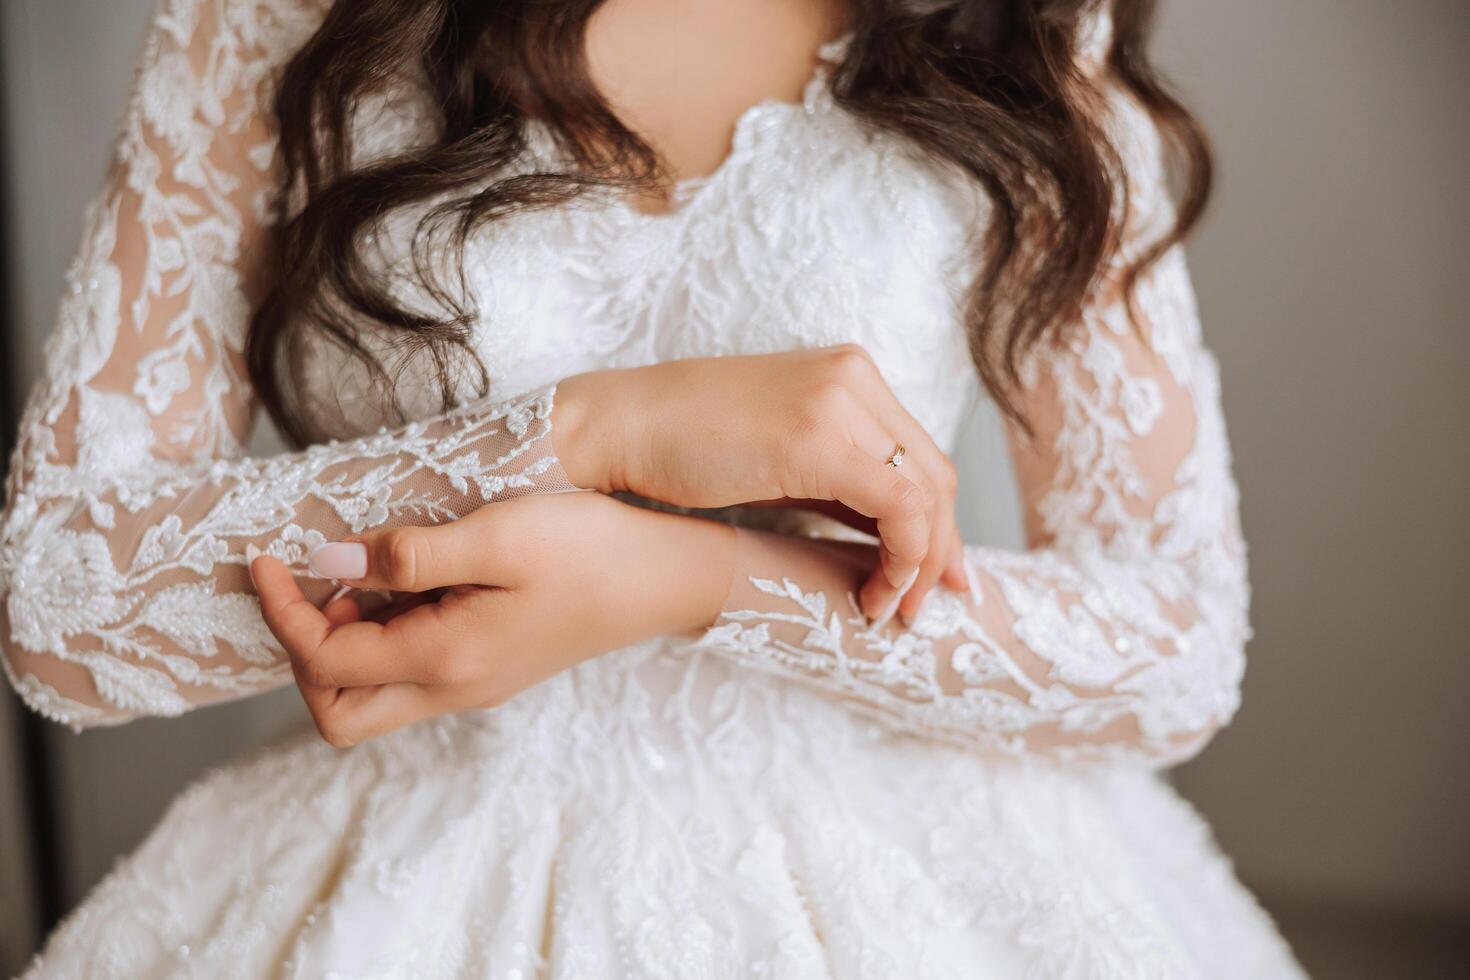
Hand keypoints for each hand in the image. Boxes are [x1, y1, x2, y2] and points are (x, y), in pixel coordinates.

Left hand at [250, 492, 735, 746]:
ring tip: (357, 576)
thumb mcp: (498, 537)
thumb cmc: (591, 551)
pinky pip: (407, 673)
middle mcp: (453, 687)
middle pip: (338, 711)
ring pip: (371, 698)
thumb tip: (330, 564)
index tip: (267, 557)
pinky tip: (401, 583)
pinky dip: (380, 638)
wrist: (665, 580)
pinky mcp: (487, 668)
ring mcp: (472, 684)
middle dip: (302, 653)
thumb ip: (409, 556)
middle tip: (308, 585)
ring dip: (341, 645)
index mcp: (446, 659)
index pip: (325, 660)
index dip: (281, 612)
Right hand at [554, 345, 965, 623]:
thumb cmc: (684, 448)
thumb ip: (840, 484)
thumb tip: (890, 540)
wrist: (618, 426)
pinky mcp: (820, 437)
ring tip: (889, 607)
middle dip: (940, 549)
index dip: (939, 523)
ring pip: (925, 492)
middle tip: (926, 604)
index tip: (938, 577)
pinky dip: (902, 555)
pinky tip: (873, 591)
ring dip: (920, 561)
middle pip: (934, 474)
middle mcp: (855, 378)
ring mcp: (840, 401)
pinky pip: (898, 505)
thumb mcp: (781, 459)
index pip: (921, 455)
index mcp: (850, 374)